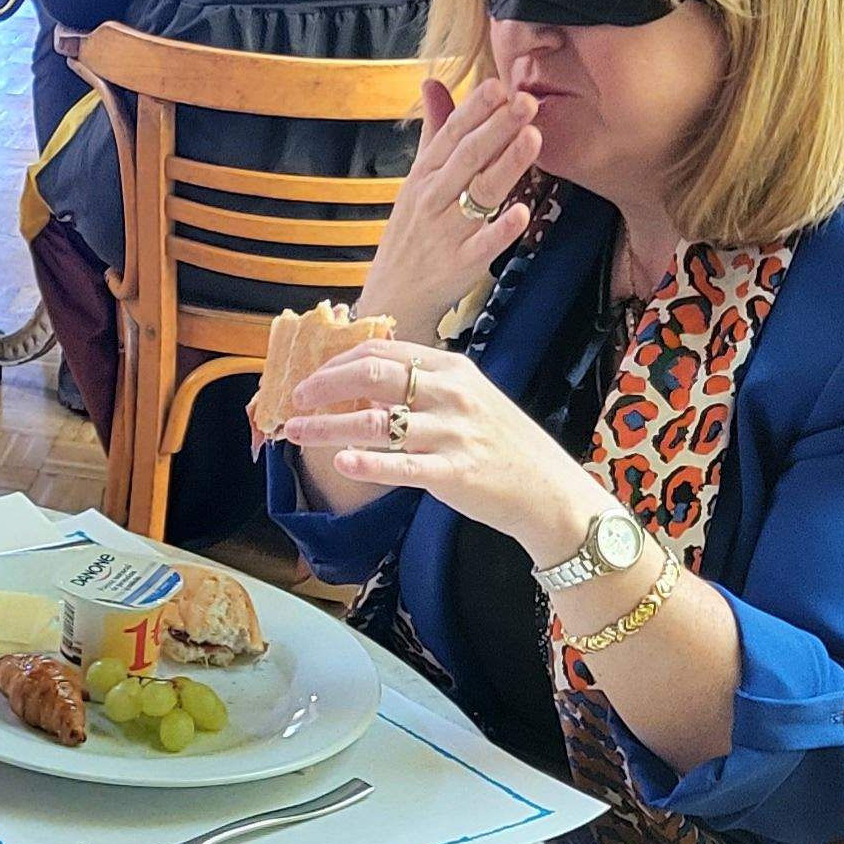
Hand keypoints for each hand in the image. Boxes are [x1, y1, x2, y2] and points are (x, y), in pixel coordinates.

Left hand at [272, 340, 616, 560]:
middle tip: (295, 399)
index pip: (382, 352)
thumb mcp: (468, 400)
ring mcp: (452, 433)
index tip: (309, 375)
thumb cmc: (502, 444)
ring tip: (296, 432)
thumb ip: (423, 389)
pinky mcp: (453, 472)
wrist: (547, 491)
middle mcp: (450, 395)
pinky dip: (367, 463)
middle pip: (373, 377)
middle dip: (325, 386)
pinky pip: (401, 465)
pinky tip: (339, 462)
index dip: (337, 362)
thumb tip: (368, 390)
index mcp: (451, 369)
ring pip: (377, 423)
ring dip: (328, 427)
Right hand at [354, 77, 540, 348]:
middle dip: (497, 128)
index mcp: (422, 176)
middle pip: (467, 158)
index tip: (498, 84)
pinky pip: (483, 245)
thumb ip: (433, 133)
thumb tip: (432, 83)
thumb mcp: (415, 181)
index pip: (449, 135)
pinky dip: (500, 229)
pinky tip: (521, 213)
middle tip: (526, 102)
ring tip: (533, 138)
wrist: (393, 298)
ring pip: (479, 194)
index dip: (474, 109)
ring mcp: (445, 233)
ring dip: (506, 165)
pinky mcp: (460, 266)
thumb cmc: (411, 234)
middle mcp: (432, 199)